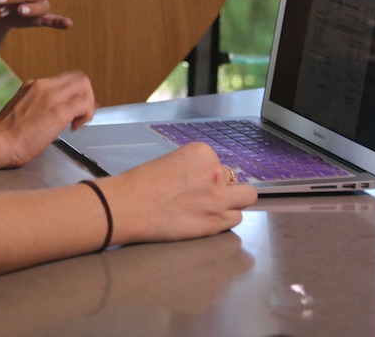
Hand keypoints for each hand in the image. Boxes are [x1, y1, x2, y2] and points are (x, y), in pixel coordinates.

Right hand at [0, 70, 95, 167]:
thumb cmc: (5, 135)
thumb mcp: (21, 110)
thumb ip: (38, 105)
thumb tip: (53, 113)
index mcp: (33, 85)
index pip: (65, 79)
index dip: (76, 93)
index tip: (74, 109)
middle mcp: (43, 85)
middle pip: (79, 77)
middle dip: (86, 95)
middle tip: (80, 114)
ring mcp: (51, 96)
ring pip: (84, 86)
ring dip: (87, 104)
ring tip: (77, 122)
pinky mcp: (58, 111)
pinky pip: (84, 104)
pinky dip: (86, 115)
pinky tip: (74, 127)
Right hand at [104, 142, 257, 243]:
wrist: (128, 207)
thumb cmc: (140, 184)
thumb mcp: (170, 162)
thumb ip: (193, 169)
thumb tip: (202, 180)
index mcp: (201, 152)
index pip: (217, 162)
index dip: (207, 174)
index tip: (193, 182)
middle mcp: (215, 171)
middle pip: (233, 178)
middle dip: (222, 186)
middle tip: (205, 196)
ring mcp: (219, 197)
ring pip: (246, 196)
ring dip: (230, 202)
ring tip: (210, 209)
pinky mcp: (217, 221)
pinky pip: (236, 218)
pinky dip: (225, 220)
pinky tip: (207, 220)